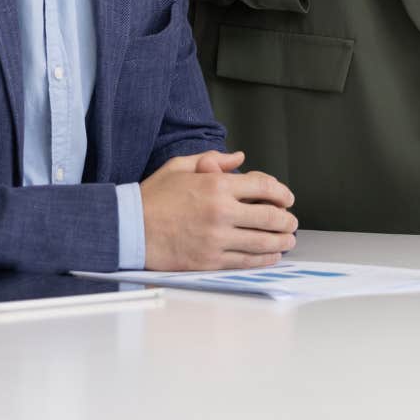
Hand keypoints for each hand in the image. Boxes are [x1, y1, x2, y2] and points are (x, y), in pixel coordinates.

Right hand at [140, 149, 298, 270]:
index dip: (282, 193)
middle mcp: (221, 212)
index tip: (287, 198)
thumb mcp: (179, 167)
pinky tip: (271, 256)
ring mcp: (216, 239)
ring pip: (262, 242)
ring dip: (281, 242)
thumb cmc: (152, 197)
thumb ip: (212, 160)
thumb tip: (239, 158)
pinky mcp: (209, 261)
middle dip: (287, 220)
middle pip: (269, 217)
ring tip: (288, 240)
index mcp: (216, 186)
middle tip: (292, 222)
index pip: (263, 187)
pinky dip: (264, 259)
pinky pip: (245, 261)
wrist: (127, 229)